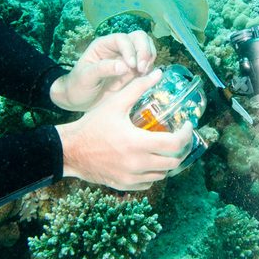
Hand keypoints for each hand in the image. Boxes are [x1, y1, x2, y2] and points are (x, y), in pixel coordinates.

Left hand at [50, 30, 156, 111]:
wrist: (79, 100)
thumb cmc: (78, 86)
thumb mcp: (86, 77)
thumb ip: (103, 69)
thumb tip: (124, 66)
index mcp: (104, 45)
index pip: (122, 39)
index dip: (130, 50)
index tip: (132, 66)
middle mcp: (117, 48)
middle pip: (139, 38)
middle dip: (144, 51)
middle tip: (143, 69)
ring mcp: (128, 58)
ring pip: (146, 48)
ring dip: (149, 59)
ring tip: (144, 73)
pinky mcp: (134, 70)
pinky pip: (148, 64)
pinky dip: (151, 69)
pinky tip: (145, 79)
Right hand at [55, 69, 193, 190]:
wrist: (70, 150)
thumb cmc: (92, 125)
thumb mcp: (115, 103)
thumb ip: (138, 87)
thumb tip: (158, 73)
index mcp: (137, 143)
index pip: (174, 144)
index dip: (186, 135)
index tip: (187, 125)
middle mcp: (137, 164)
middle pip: (173, 162)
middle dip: (181, 150)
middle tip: (180, 137)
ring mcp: (131, 177)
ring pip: (162, 174)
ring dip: (168, 161)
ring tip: (165, 148)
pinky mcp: (124, 185)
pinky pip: (148, 183)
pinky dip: (153, 173)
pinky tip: (149, 160)